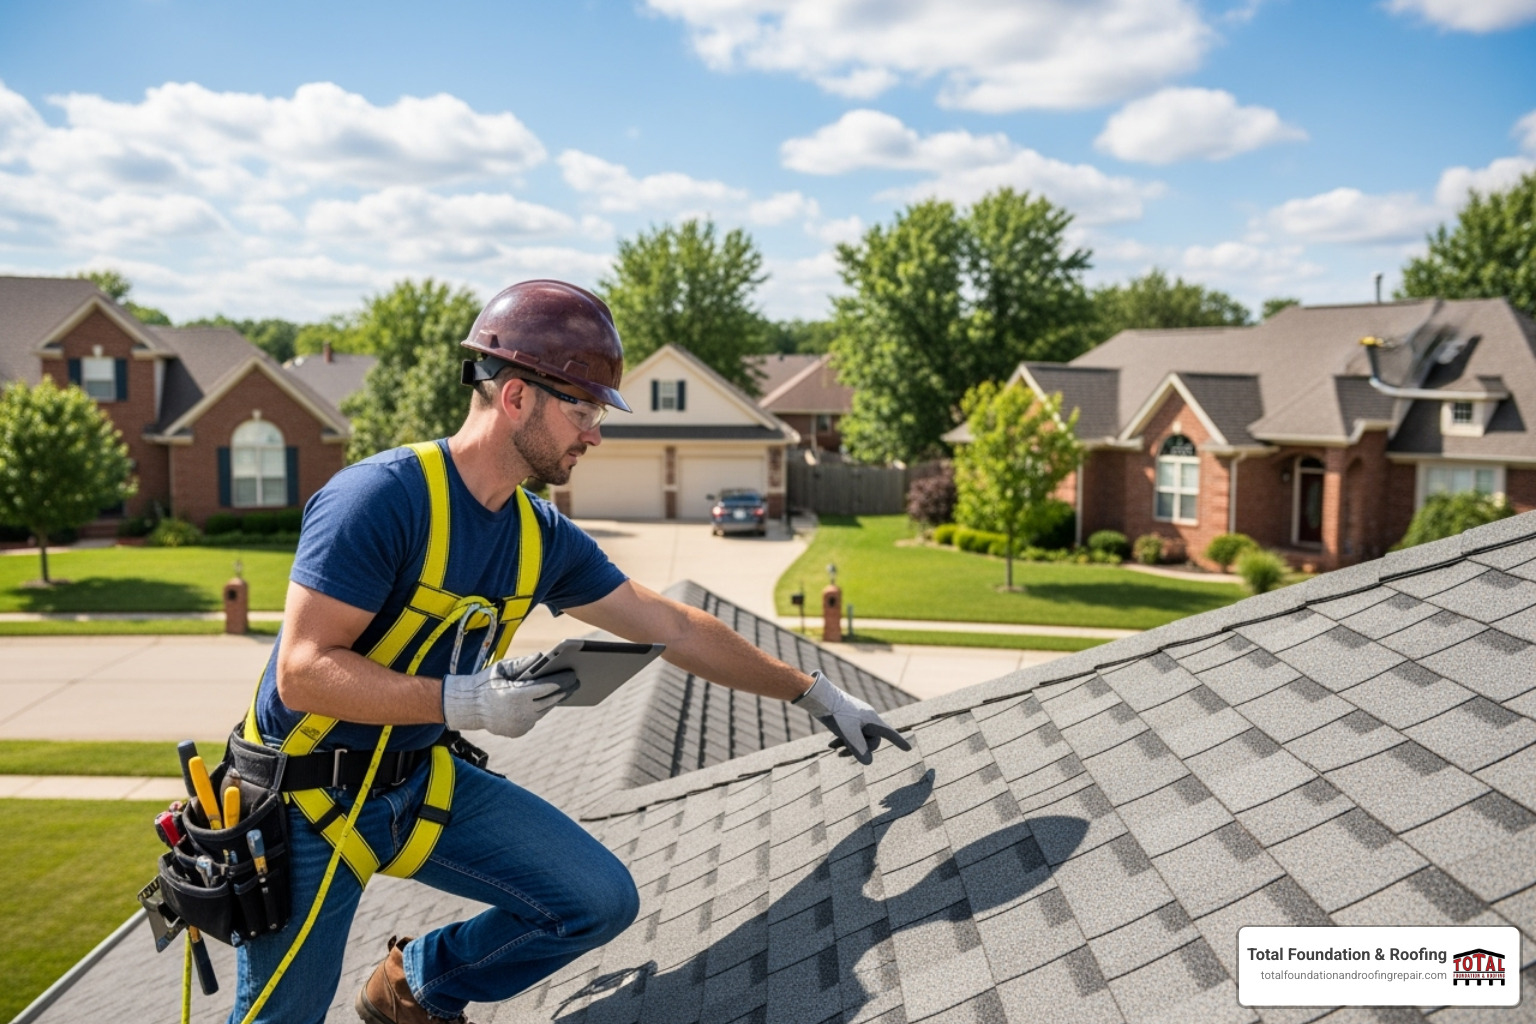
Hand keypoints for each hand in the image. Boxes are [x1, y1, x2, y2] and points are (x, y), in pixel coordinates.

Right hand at [442, 655, 578, 737]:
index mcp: (516, 695)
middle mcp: (520, 713)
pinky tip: (550, 700)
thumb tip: (543, 656)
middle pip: (550, 701)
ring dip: (554, 700)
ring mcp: (519, 725)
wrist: (467, 707)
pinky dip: (540, 709)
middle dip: (564, 691)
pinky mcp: (518, 731)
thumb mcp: (503, 668)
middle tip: (577, 682)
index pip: (546, 688)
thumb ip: (524, 663)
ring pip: (544, 711)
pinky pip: (534, 718)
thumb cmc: (487, 683)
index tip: (573, 674)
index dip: (562, 681)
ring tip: (567, 690)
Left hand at [793, 671, 910, 764]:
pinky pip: (850, 732)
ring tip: (835, 750)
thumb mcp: (848, 734)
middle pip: (871, 740)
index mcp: (872, 720)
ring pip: (858, 737)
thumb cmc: (837, 714)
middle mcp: (867, 719)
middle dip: (859, 749)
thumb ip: (859, 749)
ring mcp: (857, 718)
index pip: (889, 733)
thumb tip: (868, 763)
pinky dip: (842, 740)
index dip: (899, 742)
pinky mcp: (847, 718)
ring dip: (849, 746)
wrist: (820, 697)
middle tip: (843, 753)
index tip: (908, 749)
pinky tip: (831, 745)